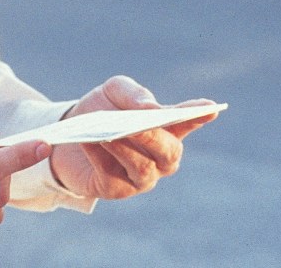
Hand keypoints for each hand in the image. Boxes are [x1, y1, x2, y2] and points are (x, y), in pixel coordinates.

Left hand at [49, 75, 216, 200]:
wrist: (68, 132)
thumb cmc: (103, 109)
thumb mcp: (114, 91)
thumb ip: (134, 94)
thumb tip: (149, 108)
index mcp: (167, 129)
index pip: (189, 121)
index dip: (200, 115)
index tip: (212, 108)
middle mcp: (161, 158)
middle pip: (169, 152)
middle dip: (154, 138)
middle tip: (138, 125)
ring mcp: (141, 177)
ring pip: (142, 168)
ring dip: (125, 150)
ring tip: (107, 135)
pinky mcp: (116, 189)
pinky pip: (111, 176)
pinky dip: (99, 157)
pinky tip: (89, 142)